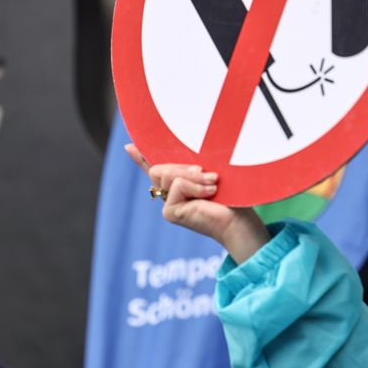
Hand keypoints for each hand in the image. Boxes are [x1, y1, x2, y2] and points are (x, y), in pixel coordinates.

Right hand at [125, 144, 269, 263]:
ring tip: (213, 184)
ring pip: (167, 174)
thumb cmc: (231, 197)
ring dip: (194, 177)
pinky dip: (195, 186)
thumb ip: (192, 165)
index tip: (129, 146)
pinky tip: (210, 193)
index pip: (154, 168)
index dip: (141, 157)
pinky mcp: (169, 213)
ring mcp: (168, 205)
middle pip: (159, 168)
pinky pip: (176, 185)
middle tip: (209, 174)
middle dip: (183, 167)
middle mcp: (169, 196)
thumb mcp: (208, 173)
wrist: (238, 220)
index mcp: (178, 185)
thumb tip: (190, 157)